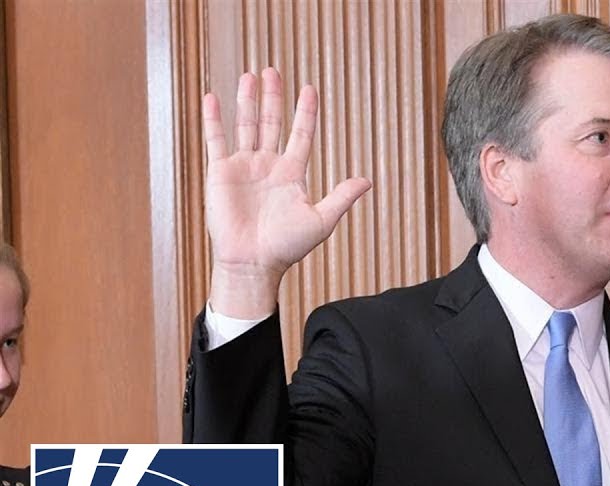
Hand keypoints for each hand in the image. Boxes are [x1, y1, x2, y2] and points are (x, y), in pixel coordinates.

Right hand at [202, 68, 371, 317]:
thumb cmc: (288, 246)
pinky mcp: (221, 172)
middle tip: (273, 71)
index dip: (305, 113)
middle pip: (272, 123)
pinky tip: (214, 97)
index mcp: (292, 173)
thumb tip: (368, 181)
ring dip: (248, 100)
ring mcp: (244, 166)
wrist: (254, 262)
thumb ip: (342, 197)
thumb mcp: (321, 220)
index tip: (309, 89)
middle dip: (273, 98)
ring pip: (246, 125)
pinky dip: (214, 119)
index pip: (301, 134)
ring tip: (250, 75)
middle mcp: (268, 165)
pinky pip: (216, 140)